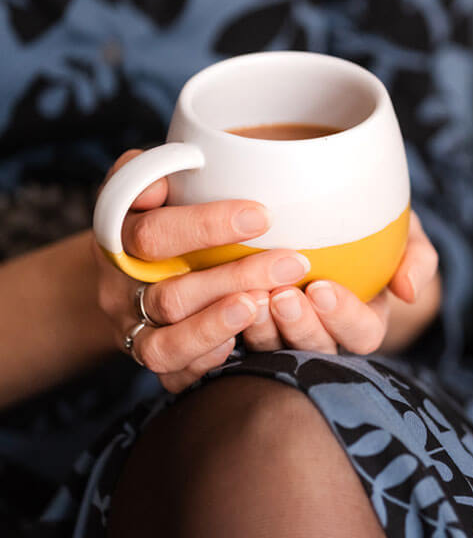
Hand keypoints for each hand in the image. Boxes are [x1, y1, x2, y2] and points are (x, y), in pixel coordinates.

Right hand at [94, 150, 311, 392]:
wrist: (128, 263)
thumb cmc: (159, 209)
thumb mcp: (153, 177)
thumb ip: (164, 166)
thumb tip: (187, 162)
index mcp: (117, 234)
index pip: (152, 234)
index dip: (205, 226)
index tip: (261, 216)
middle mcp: (119, 286)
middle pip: (170, 293)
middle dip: (234, 278)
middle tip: (290, 264)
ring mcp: (131, 327)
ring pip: (164, 344)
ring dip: (219, 326)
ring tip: (263, 305)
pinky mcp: (150, 356)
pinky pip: (170, 377)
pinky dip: (204, 363)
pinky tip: (240, 348)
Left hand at [243, 211, 439, 354]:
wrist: (326, 213)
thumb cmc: (373, 225)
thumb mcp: (406, 234)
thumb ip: (417, 258)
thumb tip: (408, 292)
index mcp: (363, 321)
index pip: (361, 334)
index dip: (343, 318)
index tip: (323, 288)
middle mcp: (323, 336)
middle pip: (314, 350)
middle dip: (299, 327)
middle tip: (282, 296)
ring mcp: (282, 335)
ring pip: (271, 350)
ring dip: (261, 328)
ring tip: (251, 296)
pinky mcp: (244, 326)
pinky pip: (233, 339)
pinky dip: (227, 324)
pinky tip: (221, 299)